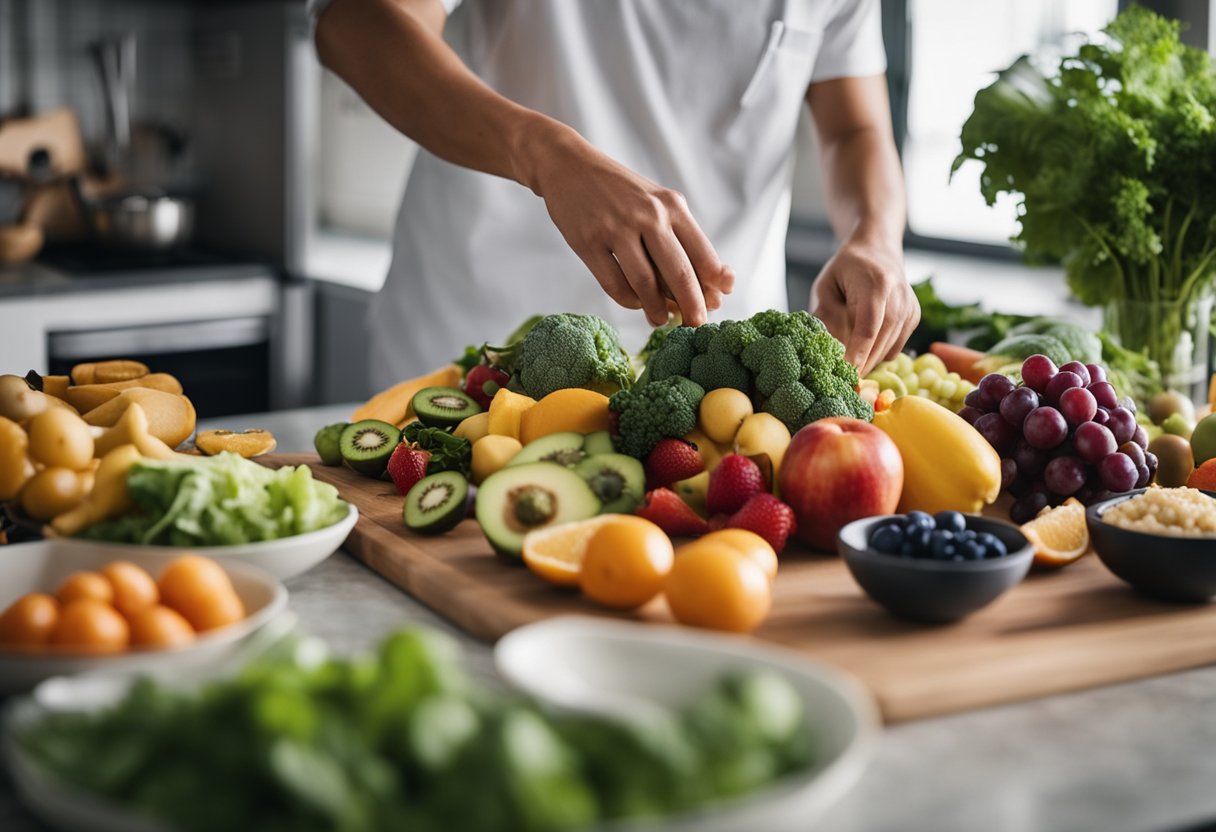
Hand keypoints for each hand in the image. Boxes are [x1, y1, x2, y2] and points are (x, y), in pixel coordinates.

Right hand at [526, 126, 734, 326]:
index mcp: (672, 206)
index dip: (712, 285)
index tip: (716, 304)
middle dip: (691, 305)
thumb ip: (682, 239)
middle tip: (696, 325)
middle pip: (678, 273)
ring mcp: (616, 229)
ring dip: (656, 309)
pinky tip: (636, 304)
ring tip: (660, 320)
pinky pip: (614, 284)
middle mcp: (648, 215)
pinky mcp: (588, 242)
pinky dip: (629, 301)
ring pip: (645, 284)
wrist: (570, 166)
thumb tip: (713, 286)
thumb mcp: (657, 203)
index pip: (703, 254)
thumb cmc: (622, 193)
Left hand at [811, 235, 918, 375]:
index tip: (845, 375)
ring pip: (888, 349)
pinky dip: (878, 353)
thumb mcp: (826, 287)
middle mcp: (899, 296)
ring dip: (868, 361)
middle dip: (860, 365)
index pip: (867, 328)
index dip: (857, 354)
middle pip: (880, 342)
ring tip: (848, 363)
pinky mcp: (914, 318)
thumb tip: (829, 351)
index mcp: (875, 284)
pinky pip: (894, 348)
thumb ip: (825, 316)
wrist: (877, 250)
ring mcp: (910, 308)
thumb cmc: (846, 269)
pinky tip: (864, 345)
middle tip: (841, 382)